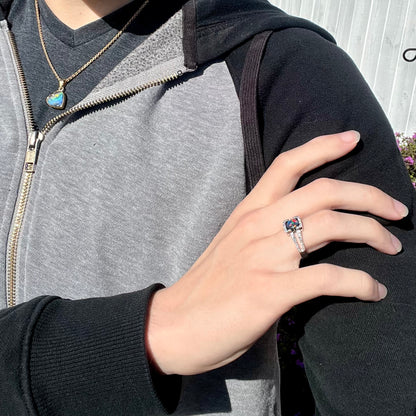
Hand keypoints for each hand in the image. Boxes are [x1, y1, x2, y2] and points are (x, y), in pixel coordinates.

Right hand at [146, 131, 407, 375]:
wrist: (175, 325)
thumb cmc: (206, 287)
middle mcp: (257, 226)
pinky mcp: (269, 292)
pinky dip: (359, 282)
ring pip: (331, 226)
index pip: (286, 165)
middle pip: (323, 192)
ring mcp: (263, 257)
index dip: (322, 147)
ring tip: (391, 246)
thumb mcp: (234, 246)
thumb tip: (305, 230)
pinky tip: (373, 290)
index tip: (352, 138)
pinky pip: (327, 277)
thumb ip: (265, 232)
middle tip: (396, 209)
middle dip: (368, 195)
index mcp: (247, 212)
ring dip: (372, 232)